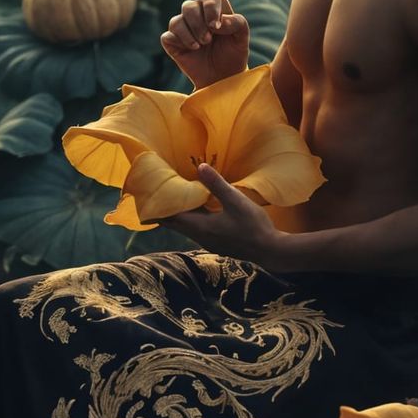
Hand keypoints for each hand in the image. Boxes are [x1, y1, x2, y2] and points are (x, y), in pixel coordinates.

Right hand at [161, 0, 249, 87]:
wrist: (222, 77)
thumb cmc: (232, 54)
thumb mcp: (242, 39)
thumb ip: (237, 23)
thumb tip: (220, 21)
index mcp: (214, 9)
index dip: (211, 7)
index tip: (215, 26)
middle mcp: (197, 14)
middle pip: (189, 6)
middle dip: (198, 24)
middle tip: (208, 40)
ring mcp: (183, 28)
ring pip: (176, 21)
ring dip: (188, 34)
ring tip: (200, 46)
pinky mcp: (172, 42)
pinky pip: (167, 36)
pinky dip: (179, 42)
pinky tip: (191, 50)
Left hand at [167, 163, 282, 266]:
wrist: (271, 251)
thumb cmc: (253, 226)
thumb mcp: (235, 201)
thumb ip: (217, 184)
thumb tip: (200, 166)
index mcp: (200, 227)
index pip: (170, 218)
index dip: (158, 209)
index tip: (146, 199)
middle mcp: (200, 237)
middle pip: (175, 223)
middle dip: (165, 211)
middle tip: (156, 196)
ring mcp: (209, 242)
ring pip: (187, 226)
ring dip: (180, 214)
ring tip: (175, 199)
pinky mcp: (218, 243)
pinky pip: (198, 229)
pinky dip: (193, 218)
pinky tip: (200, 209)